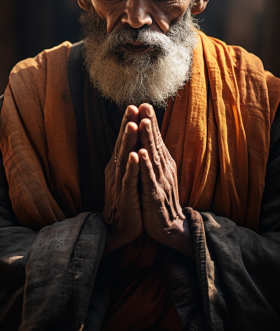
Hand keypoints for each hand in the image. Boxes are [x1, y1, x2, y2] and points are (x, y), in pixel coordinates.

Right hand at [103, 105, 142, 255]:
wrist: (119, 230)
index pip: (124, 140)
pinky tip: (134, 155)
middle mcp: (116, 171)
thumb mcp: (127, 176)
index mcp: (118, 165)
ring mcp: (119, 183)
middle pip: (122, 144)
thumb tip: (132, 141)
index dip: (129, 123)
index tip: (136, 104)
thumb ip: (127, 159)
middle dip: (127, 125)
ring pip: (124, 158)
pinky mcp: (125, 197)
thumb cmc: (126, 201)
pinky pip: (128, 180)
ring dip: (128, 141)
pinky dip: (131, 167)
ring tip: (132, 124)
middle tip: (131, 106)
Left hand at [138, 104, 193, 257]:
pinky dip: (145, 165)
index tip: (143, 103)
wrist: (169, 228)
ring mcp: (160, 181)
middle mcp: (163, 169)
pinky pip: (149, 178)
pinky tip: (141, 153)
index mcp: (162, 163)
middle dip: (149, 123)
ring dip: (148, 139)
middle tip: (144, 104)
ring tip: (143, 122)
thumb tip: (149, 139)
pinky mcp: (155, 195)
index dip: (150, 122)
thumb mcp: (158, 175)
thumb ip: (155, 157)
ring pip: (153, 157)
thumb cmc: (160, 199)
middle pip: (155, 143)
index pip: (155, 139)